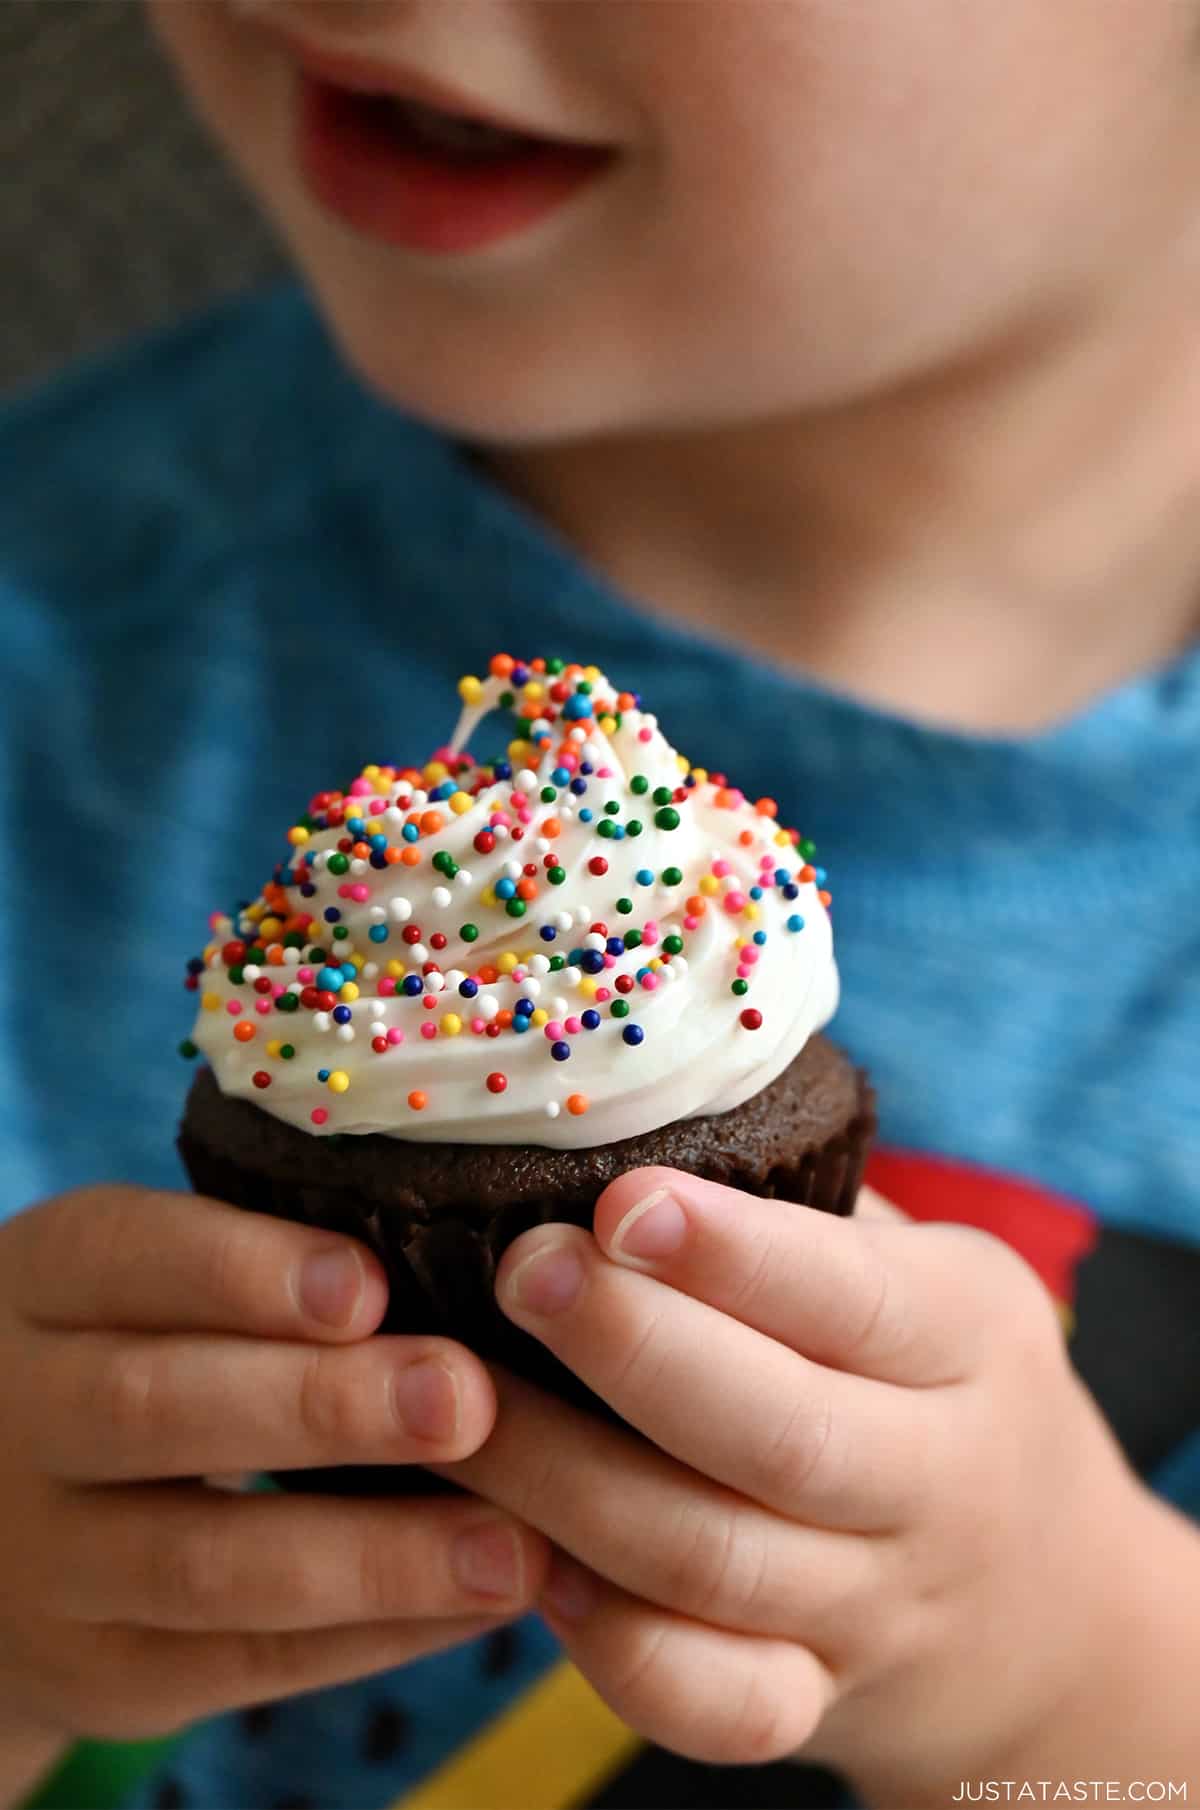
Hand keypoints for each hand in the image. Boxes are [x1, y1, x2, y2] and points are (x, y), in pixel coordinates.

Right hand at [0, 1186, 548, 1744]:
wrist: (6, 1523)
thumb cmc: (142, 1349)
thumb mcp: (149, 1281)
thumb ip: (262, 1259)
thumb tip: (464, 1242)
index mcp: (43, 1283)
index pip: (126, 1259)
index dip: (245, 1273)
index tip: (369, 1286)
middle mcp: (22, 1418)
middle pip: (154, 1410)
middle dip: (321, 1407)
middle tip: (463, 1399)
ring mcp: (49, 1561)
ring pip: (203, 1565)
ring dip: (374, 1555)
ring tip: (510, 1543)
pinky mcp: (105, 1670)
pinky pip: (243, 1661)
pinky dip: (376, 1634)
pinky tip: (484, 1598)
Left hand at [436, 1169, 1147, 1797]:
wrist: (1051, 1600)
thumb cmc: (939, 1377)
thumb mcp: (925, 1272)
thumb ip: (806, 1208)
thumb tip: (620, 1107)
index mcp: (970, 1338)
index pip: (852, 1295)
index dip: (729, 1254)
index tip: (617, 1204)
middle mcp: (937, 1479)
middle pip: (779, 1437)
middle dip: (631, 1351)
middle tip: (519, 1275)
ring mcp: (879, 1606)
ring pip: (711, 1564)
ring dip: (566, 1485)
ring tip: (458, 1407)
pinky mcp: (821, 1702)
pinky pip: (713, 1702)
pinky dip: (613, 1644)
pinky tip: (531, 1561)